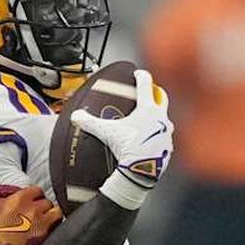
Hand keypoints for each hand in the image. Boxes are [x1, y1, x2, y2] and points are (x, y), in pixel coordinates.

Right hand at [0, 185, 62, 244]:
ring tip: (47, 220)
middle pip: (47, 202)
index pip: (37, 190)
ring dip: (52, 215)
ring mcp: (40, 222)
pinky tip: (48, 230)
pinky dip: (53, 227)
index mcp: (20, 199)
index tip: (35, 199)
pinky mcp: (44, 235)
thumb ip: (5, 199)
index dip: (36, 195)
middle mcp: (32, 208)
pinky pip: (55, 227)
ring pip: (56, 212)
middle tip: (39, 212)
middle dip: (43, 207)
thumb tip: (9, 197)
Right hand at [70, 69, 172, 209]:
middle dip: (156, 93)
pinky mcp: (168, 147)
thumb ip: (90, 122)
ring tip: (148, 123)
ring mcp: (167, 133)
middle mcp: (161, 118)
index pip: (146, 84)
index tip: (138, 73)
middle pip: (162, 98)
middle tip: (150, 93)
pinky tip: (149, 143)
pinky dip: (158, 138)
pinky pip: (164, 139)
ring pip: (165, 120)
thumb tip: (76, 116)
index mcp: (148, 109)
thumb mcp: (106, 132)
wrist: (141, 171)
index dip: (141, 75)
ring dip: (158, 119)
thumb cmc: (127, 148)